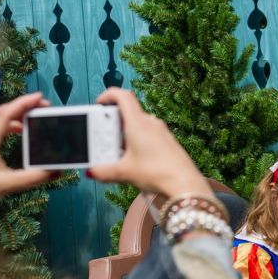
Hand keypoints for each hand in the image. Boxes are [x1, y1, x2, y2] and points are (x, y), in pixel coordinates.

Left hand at [0, 93, 53, 205]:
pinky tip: (19, 131)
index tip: (40, 97)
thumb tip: (56, 172)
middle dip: (24, 107)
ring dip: (17, 116)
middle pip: (2, 111)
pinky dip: (10, 124)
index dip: (23, 102)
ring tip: (34, 120)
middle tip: (43, 108)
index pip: (6, 114)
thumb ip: (32, 178)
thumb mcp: (5, 185)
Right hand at [87, 88, 211, 198]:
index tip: (98, 104)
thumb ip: (103, 171)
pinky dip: (135, 143)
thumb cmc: (158, 173)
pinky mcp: (167, 141)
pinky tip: (132, 160)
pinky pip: (146, 135)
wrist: (185, 183)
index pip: (123, 96)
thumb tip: (93, 171)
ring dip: (123, 136)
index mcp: (138, 123)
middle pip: (127, 114)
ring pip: (136, 126)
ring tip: (115, 155)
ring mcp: (161, 132)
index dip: (108, 95)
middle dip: (111, 125)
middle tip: (101, 141)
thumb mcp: (124, 172)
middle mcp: (151, 123)